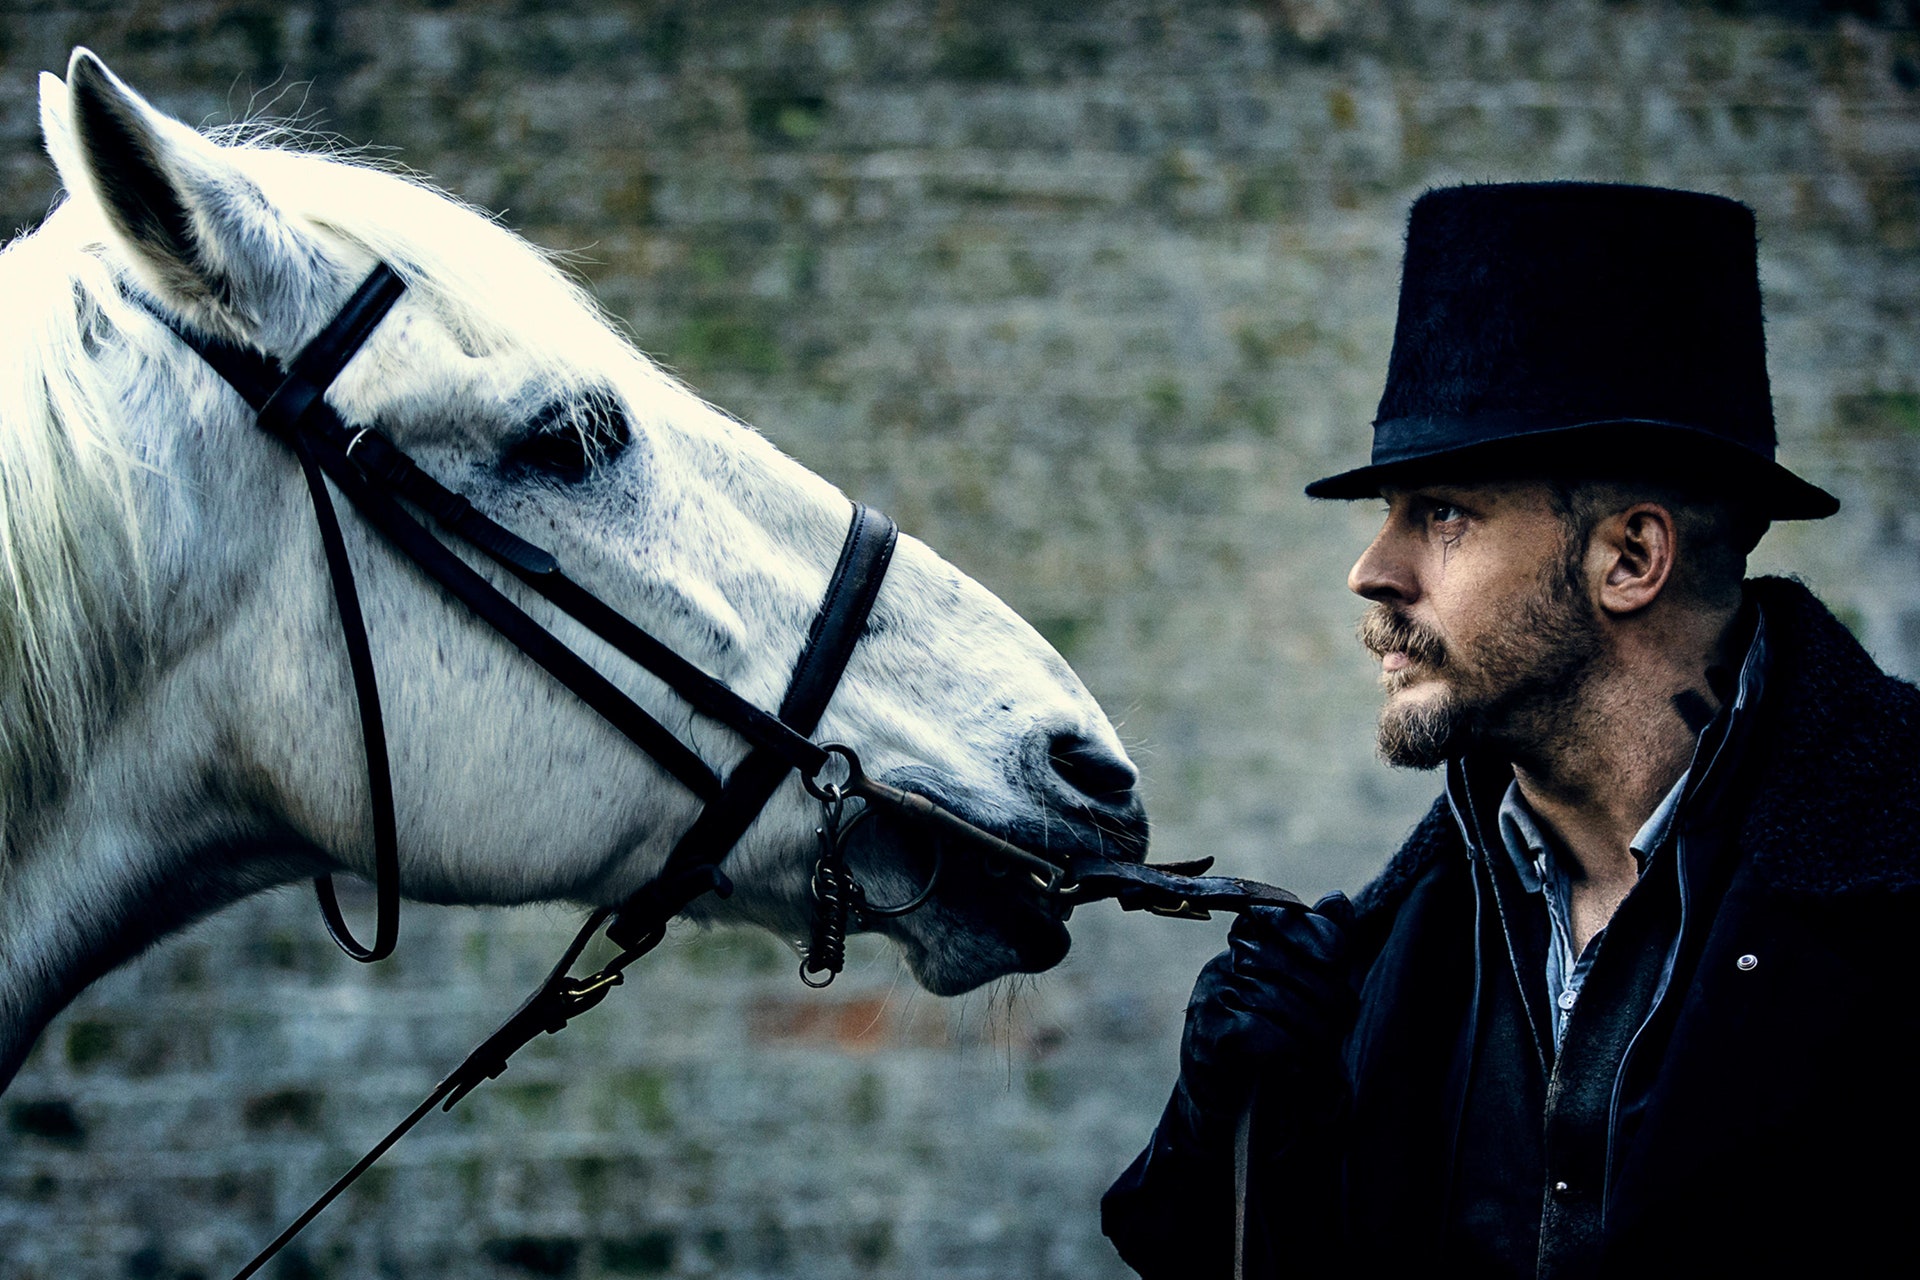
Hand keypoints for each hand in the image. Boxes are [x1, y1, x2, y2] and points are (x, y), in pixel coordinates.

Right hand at [1172, 893, 1357, 1143]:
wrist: (1235, 1104)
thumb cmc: (1280, 1046)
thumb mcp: (1311, 995)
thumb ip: (1324, 948)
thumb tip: (1338, 898)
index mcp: (1247, 945)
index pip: (1281, 917)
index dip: (1314, 934)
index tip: (1337, 956)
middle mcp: (1224, 963)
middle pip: (1288, 964)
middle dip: (1326, 1001)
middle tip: (1335, 1031)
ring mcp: (1211, 996)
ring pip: (1276, 1000)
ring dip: (1310, 1035)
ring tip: (1317, 1056)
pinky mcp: (1207, 1034)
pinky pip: (1257, 1031)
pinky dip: (1285, 1051)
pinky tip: (1291, 1066)